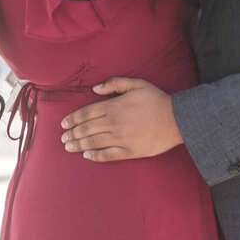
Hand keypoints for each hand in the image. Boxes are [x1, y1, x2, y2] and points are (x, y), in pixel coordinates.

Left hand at [61, 78, 182, 160]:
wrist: (176, 120)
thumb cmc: (156, 100)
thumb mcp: (137, 84)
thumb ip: (115, 83)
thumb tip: (96, 89)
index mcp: (114, 107)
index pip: (86, 113)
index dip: (73, 119)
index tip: (64, 124)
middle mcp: (114, 123)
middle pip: (86, 129)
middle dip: (72, 133)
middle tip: (63, 138)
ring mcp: (121, 139)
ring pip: (93, 142)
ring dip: (78, 145)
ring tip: (68, 146)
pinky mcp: (129, 151)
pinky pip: (108, 155)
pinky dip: (95, 156)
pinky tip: (87, 155)